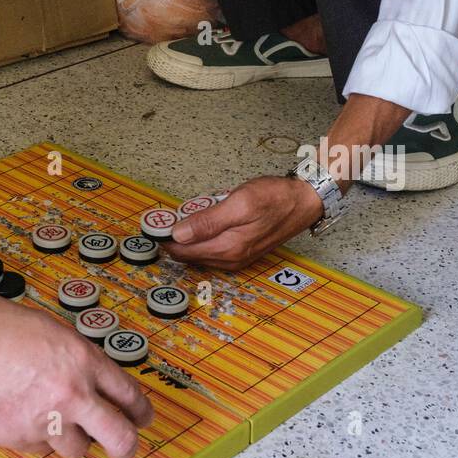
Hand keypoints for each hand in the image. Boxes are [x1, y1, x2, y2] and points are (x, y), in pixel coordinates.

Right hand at [0, 288, 153, 457]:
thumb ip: (76, 360)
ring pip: (76, 450)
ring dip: (71, 439)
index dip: (140, 411)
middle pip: (120, 438)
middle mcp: (71, 394)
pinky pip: (39, 448)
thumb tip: (90, 384)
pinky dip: (36, 437)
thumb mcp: (51, 330)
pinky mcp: (17, 439)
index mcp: (83, 360)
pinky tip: (21, 414)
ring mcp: (45, 421)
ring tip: (55, 421)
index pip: (128, 395)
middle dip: (126, 446)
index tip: (141, 418)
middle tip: (124, 446)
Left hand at [164, 175, 323, 270]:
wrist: (304, 201)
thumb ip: (207, 221)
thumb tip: (178, 234)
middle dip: (174, 239)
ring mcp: (237, 257)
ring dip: (187, 238)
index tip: (153, 225)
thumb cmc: (275, 198)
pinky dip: (202, 238)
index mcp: (228, 248)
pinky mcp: (242, 250)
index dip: (164, 238)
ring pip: (200, 253)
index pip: (183, 250)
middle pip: (189, 254)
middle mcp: (231, 259)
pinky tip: (203, 223)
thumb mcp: (239, 203)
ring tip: (183, 218)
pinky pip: (212, 249)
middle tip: (165, 219)